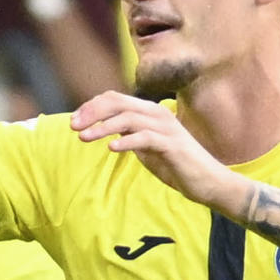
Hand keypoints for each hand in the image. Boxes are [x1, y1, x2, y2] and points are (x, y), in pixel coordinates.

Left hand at [71, 90, 243, 210]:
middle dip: (92, 113)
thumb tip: (106, 127)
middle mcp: (157, 114)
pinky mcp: (172, 145)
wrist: (206, 180)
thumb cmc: (175, 164)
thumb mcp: (146, 146)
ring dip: (103, 127)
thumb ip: (129, 133)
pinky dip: (126, 141)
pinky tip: (111, 148)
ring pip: (128, 118)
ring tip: (84, 137)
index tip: (74, 121)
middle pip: (118, 103)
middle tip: (73, 126)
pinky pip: (145, 138)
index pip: (115, 99)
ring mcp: (166, 128)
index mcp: (149, 112)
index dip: (92, 107)